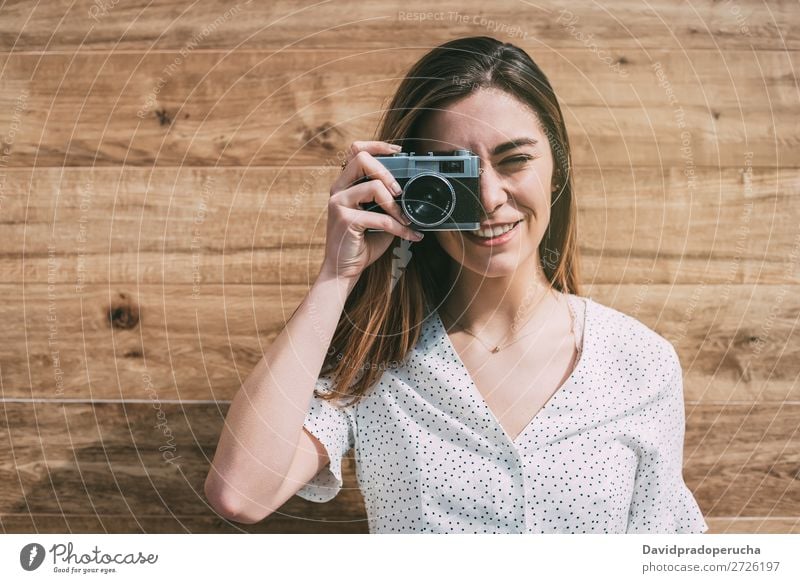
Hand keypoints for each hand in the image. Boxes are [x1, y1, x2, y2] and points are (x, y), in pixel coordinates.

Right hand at [318, 140, 423, 282]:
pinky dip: (399, 228)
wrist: (343, 271)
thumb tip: (414, 194)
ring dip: (395, 204)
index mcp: (345, 186)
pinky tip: (410, 235)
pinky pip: (380, 218)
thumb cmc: (361, 245)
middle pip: (361, 159)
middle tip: (399, 191)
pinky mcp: (344, 220)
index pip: (355, 150)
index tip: (398, 151)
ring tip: (405, 218)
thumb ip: (388, 203)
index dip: (377, 145)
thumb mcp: (377, 219)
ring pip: (373, 187)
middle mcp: (338, 190)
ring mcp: (338, 204)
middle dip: (386, 171)